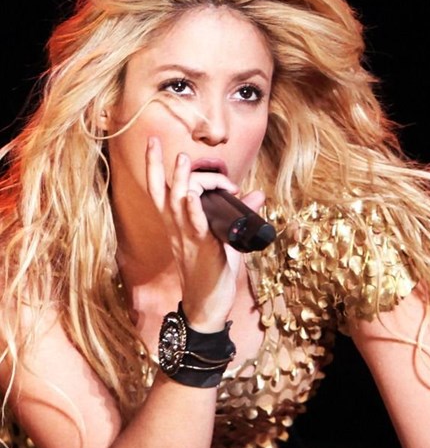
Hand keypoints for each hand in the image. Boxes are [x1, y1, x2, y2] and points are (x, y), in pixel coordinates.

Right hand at [146, 137, 250, 330]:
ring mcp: (187, 238)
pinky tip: (192, 197)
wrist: (207, 306)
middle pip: (162, 192)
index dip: (154, 167)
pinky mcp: (201, 248)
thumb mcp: (225, 240)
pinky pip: (194, 226)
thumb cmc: (213, 272)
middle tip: (155, 142)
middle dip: (156, 165)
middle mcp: (177, 228)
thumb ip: (237, 216)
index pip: (160, 191)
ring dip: (181, 181)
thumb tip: (256, 195)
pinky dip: (193, 210)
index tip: (168, 150)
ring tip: (182, 160)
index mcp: (177, 224)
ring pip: (177, 204)